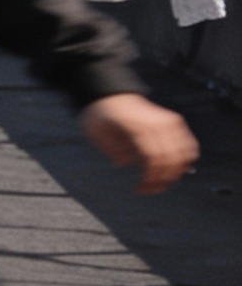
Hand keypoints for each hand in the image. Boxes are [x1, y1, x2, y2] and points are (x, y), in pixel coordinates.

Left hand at [80, 93, 198, 193]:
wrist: (110, 95)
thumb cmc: (101, 114)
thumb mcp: (97, 133)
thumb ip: (112, 150)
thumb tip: (122, 164)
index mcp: (137, 126)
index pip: (153, 158)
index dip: (150, 178)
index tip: (141, 189)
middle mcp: (157, 122)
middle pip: (171, 158)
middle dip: (163, 180)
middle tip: (151, 190)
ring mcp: (168, 121)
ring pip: (184, 153)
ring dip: (176, 172)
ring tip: (163, 183)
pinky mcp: (173, 121)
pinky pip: (188, 143)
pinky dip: (186, 159)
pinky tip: (178, 170)